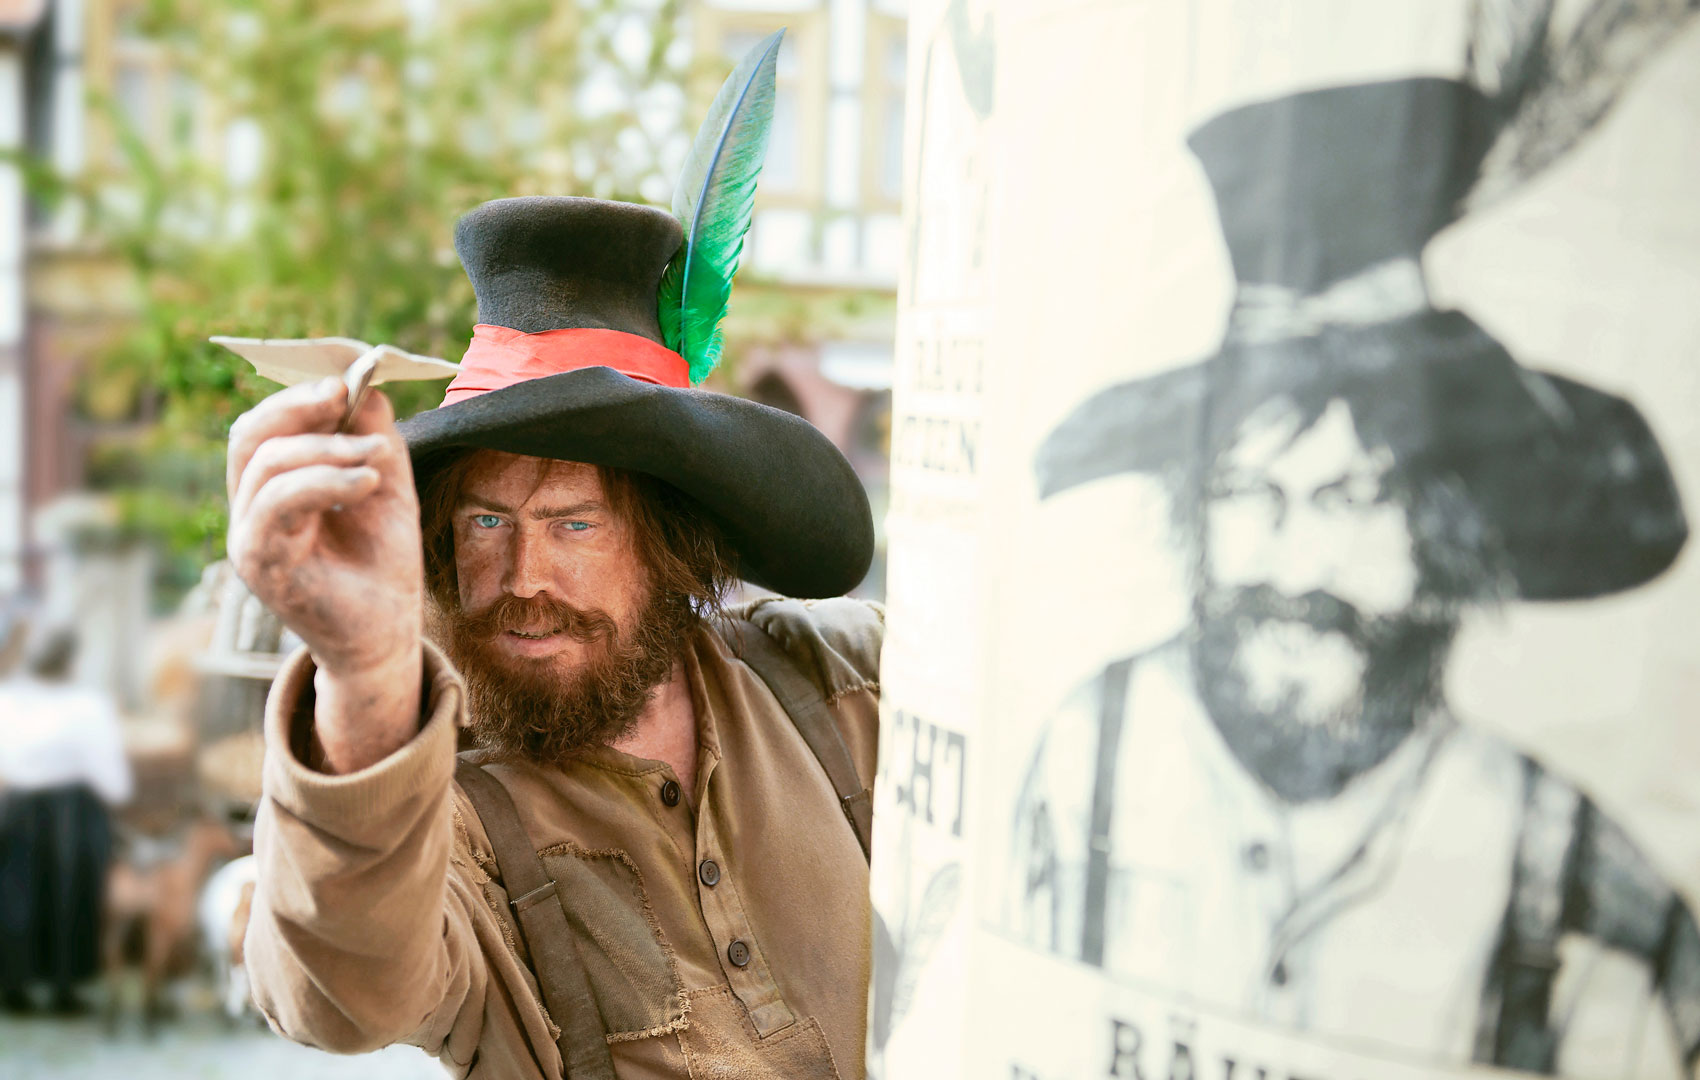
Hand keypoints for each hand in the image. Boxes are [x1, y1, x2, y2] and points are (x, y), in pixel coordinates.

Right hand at [227, 377, 423, 770]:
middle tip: (344, 394)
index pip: (262, 428)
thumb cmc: (383, 564)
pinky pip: (278, 504)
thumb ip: (373, 437)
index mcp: (272, 490)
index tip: (344, 382)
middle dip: (296, 406)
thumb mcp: (385, 486)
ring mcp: (249, 538)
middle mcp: (250, 512)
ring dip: (327, 449)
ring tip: (376, 456)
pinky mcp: (261, 563)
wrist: (388, 633)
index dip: (296, 397)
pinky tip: (368, 481)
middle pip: (249, 437)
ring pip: (265, 466)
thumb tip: (365, 385)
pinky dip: (326, 481)